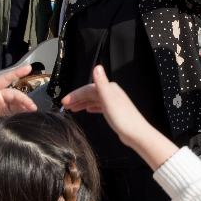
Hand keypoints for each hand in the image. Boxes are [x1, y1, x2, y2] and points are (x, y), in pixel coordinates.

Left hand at [0, 65, 37, 155]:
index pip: (5, 79)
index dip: (16, 73)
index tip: (28, 68)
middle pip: (14, 95)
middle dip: (24, 99)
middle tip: (32, 107)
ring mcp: (3, 109)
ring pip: (17, 104)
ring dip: (26, 107)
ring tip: (32, 113)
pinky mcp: (5, 119)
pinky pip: (16, 115)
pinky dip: (24, 115)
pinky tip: (28, 118)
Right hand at [62, 65, 177, 168]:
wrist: (136, 134)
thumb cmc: (124, 119)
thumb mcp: (109, 99)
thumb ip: (102, 83)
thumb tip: (97, 67)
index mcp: (109, 89)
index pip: (87, 89)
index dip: (75, 94)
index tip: (64, 101)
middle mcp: (112, 93)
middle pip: (90, 94)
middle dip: (76, 99)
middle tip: (65, 106)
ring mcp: (113, 103)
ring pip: (93, 100)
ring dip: (82, 103)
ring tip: (72, 109)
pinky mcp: (114, 112)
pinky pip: (99, 106)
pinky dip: (92, 107)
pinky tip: (88, 110)